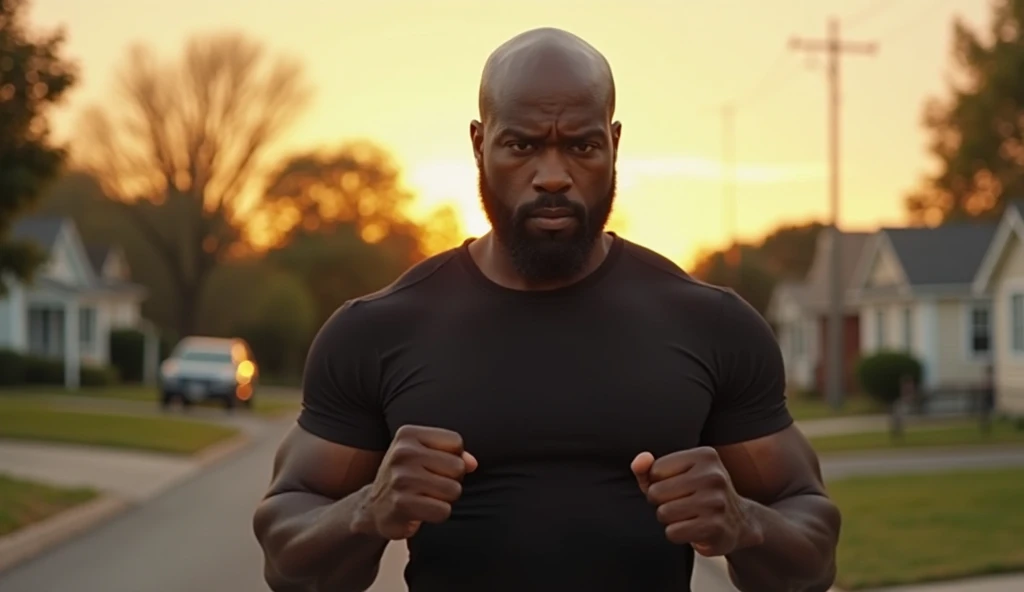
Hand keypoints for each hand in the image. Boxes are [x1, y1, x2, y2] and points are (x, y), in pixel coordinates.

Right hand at [362, 425, 476, 539]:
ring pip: (454, 490)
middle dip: (451, 480)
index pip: (456, 442)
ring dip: (445, 499)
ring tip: (425, 497)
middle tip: (429, 485)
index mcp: (408, 434)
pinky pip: (443, 511)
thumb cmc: (408, 477)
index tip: (433, 465)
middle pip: (458, 467)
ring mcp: (401, 479)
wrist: (375, 508)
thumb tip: (472, 463)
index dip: (453, 457)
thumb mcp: (426, 456)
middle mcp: (403, 453)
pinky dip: (437, 514)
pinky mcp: (402, 504)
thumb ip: (455, 454)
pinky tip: (420, 510)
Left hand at [631, 447, 762, 556]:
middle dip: (662, 503)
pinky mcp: (715, 528)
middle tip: (684, 504)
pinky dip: (677, 534)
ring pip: (663, 513)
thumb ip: (648, 468)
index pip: (655, 470)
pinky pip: (672, 532)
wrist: (738, 523)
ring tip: (689, 516)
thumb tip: (639, 461)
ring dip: (670, 520)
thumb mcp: (676, 476)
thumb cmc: (697, 495)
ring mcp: (716, 502)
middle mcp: (713, 476)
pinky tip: (695, 529)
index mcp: (705, 456)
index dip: (659, 483)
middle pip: (657, 492)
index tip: (679, 487)